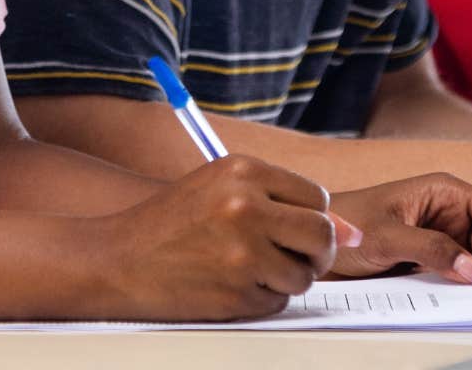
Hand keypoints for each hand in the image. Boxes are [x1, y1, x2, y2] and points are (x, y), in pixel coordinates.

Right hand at [96, 155, 337, 321]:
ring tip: (251, 269)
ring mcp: (242, 251)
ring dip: (287, 278)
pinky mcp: (236, 291)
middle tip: (290, 256)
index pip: (318, 198)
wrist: (117, 261)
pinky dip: (263, 297)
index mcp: (243, 170)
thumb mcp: (221, 190)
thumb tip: (354, 233)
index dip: (310, 218)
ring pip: (304, 273)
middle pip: (322, 235)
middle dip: (315, 252)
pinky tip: (232, 284)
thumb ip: (282, 202)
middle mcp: (245, 206)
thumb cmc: (172, 223)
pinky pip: (277, 300)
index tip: (290, 228)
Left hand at [328, 172, 471, 284]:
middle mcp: (451, 212)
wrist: (318, 241)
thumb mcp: (386, 237)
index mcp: (447, 192)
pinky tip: (434, 290)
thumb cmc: (344, 223)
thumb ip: (433, 250)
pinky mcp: (433, 257)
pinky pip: (459, 274)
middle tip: (467, 285)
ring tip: (445, 287)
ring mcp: (444, 236)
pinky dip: (456, 286)